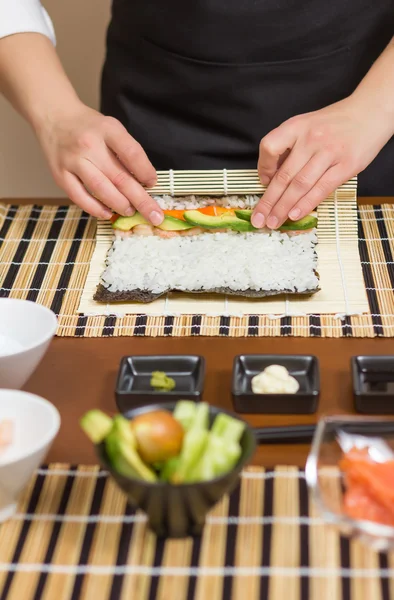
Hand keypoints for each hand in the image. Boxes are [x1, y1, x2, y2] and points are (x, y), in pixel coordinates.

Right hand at [37, 102, 162, 222]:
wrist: (53, 115)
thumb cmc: (89, 127)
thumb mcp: (112, 128)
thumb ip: (126, 152)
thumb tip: (144, 183)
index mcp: (107, 129)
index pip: (132, 154)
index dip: (146, 172)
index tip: (153, 184)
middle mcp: (89, 145)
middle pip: (120, 177)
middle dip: (141, 200)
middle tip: (154, 216)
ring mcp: (72, 160)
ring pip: (101, 189)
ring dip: (120, 205)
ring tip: (131, 211)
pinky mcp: (60, 174)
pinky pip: (79, 197)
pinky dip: (95, 209)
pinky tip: (107, 213)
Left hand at [252, 97, 391, 228]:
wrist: (369, 113)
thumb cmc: (334, 123)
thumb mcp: (306, 124)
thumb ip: (289, 146)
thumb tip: (270, 176)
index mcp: (297, 126)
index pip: (270, 147)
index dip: (263, 168)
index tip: (263, 182)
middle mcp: (311, 139)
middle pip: (284, 175)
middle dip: (269, 201)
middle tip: (259, 219)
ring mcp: (329, 152)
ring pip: (300, 185)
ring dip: (284, 207)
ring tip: (273, 222)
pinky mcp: (346, 166)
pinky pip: (321, 189)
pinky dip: (306, 204)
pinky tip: (295, 215)